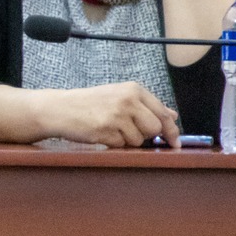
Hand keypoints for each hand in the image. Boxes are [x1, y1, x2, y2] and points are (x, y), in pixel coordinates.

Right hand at [46, 82, 179, 147]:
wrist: (60, 108)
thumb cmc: (90, 103)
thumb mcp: (120, 96)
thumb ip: (147, 106)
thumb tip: (172, 115)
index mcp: (134, 90)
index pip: (163, 114)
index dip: (171, 131)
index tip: (175, 143)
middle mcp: (128, 100)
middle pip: (154, 128)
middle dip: (145, 136)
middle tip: (130, 133)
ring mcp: (117, 116)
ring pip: (138, 140)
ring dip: (127, 140)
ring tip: (110, 129)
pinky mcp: (106, 130)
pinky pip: (121, 145)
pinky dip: (113, 144)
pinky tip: (101, 133)